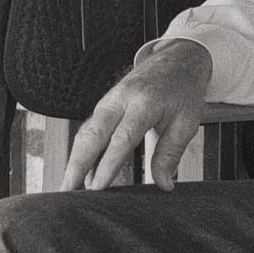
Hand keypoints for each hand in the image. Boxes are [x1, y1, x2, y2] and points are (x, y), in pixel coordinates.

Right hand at [64, 38, 214, 191]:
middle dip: (77, 165)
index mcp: (144, 102)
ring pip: (85, 133)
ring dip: (74, 160)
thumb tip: (164, 185)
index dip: (107, 164)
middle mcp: (120, 99)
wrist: (177, 59)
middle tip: (66, 193)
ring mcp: (109, 101)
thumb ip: (171, 153)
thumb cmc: (183, 91)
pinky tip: (80, 175)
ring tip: (67, 189)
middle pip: (92, 134)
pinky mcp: (105, 105)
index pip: (122, 138)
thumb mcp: (186, 122)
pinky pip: (89, 130)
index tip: (96, 189)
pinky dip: (82, 153)